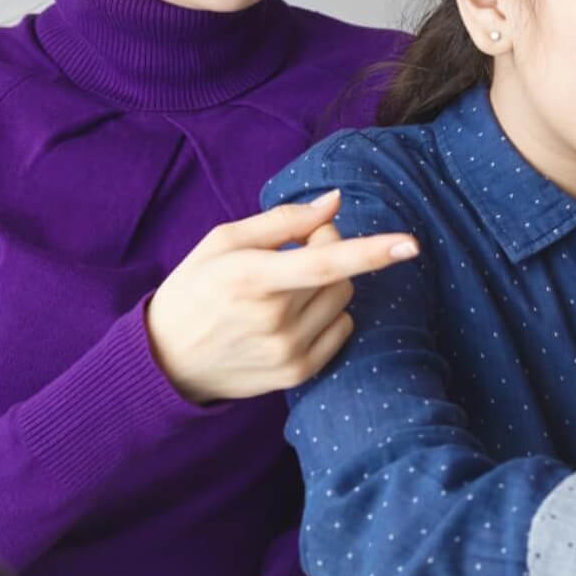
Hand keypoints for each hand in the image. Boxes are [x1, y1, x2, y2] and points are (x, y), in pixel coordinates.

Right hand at [146, 190, 418, 403]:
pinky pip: (341, 330)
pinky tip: (290, 318)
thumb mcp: (223, 242)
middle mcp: (272, 319)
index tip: (410, 244)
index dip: (370, 251)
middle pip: (341, 274)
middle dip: (328, 254)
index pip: (324, 263)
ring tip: (284, 291)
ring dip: (326, 287)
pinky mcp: (296, 373)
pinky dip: (327, 316)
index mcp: (251, 278)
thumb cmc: (196, 289)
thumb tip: (336, 201)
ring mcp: (286, 351)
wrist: (165, 362)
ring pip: (343, 301)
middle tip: (292, 256)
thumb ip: (283, 220)